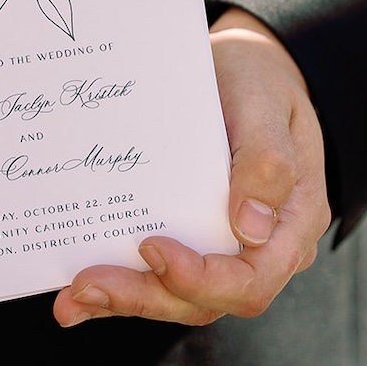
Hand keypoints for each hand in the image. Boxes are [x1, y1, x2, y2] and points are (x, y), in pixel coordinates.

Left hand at [52, 8, 330, 327]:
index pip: (251, 279)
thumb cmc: (262, 80)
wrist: (249, 65)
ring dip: (125, 298)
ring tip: (73, 296)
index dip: (200, 279)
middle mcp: (262, 247)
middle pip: (207, 299)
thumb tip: (250, 227)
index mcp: (293, 223)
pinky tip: (78, 292)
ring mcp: (226, 247)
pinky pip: (161, 275)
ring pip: (179, 296)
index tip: (151, 247)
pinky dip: (122, 284)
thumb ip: (267, 160)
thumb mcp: (267, 102)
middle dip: (145, 296)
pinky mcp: (195, 238)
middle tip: (87, 285)